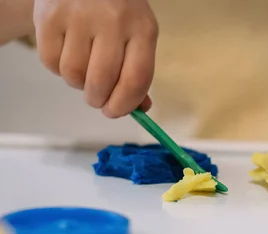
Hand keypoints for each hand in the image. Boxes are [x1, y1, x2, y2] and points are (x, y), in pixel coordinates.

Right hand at [33, 0, 157, 116]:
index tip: (114, 112)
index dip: (125, 105)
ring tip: (83, 67)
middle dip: (98, 99)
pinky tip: (67, 53)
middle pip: (102, 81)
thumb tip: (139, 109)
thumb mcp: (138, 33)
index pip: (136, 79)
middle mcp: (112, 21)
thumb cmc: (118, 11)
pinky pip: (51, 62)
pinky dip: (58, 68)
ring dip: (77, 83)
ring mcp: (78, 17)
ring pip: (74, 75)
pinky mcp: (49, 16)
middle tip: (97, 97)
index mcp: (142, 28)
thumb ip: (139, 71)